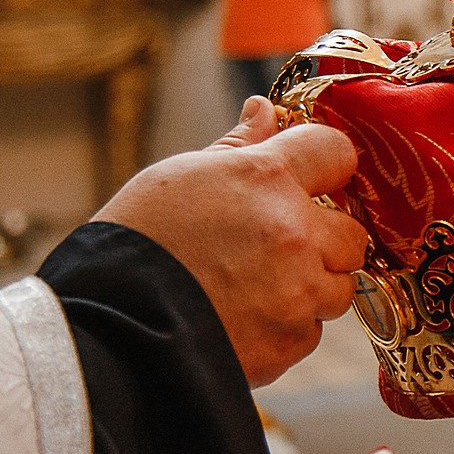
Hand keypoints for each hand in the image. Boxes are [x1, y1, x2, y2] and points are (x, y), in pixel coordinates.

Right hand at [94, 96, 368, 385]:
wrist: (102, 331)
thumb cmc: (132, 246)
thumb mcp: (177, 179)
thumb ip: (234, 148)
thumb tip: (264, 110)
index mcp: (266, 179)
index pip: (336, 152)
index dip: (326, 164)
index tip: (314, 177)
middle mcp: (294, 233)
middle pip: (352, 232)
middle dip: (323, 239)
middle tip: (276, 245)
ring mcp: (297, 292)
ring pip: (338, 287)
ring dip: (310, 287)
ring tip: (254, 287)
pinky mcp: (289, 344)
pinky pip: (310, 331)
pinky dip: (286, 328)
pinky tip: (242, 319)